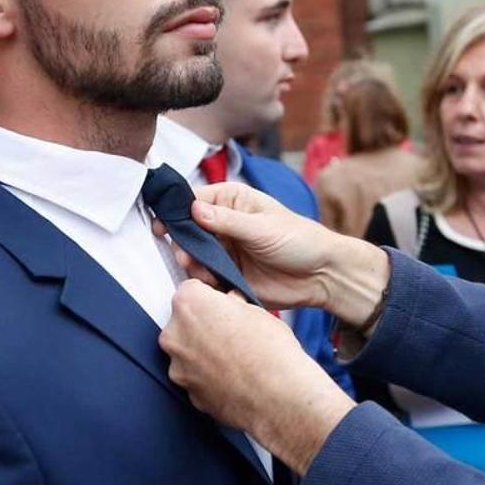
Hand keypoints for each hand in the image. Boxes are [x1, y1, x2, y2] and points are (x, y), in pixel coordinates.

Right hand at [154, 182, 390, 325]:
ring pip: (193, 255)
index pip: (194, 200)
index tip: (163, 226)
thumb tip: (194, 210)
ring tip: (205, 272)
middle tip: (187, 256)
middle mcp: (224, 223)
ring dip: (192, 264)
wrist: (321, 275)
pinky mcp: (229, 274)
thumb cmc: (300, 240)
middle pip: (188, 230)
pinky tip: (214, 284)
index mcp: (233, 201)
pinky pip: (206, 277)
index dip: (176, 212)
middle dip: (183, 243)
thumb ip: (227, 221)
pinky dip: (204, 281)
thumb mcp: (264, 228)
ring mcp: (225, 249)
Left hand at [160, 279, 354, 473]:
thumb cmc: (270, 351)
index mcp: (189, 304)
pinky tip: (235, 378)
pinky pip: (198, 379)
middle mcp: (175, 335)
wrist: (278, 396)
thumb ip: (232, 305)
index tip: (224, 307)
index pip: (191, 290)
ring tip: (237, 360)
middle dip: (203, 326)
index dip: (211, 298)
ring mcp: (178, 368)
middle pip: (184, 323)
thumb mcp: (256, 310)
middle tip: (233, 334)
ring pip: (189, 354)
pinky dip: (211, 379)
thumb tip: (231, 305)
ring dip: (205, 354)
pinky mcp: (188, 394)